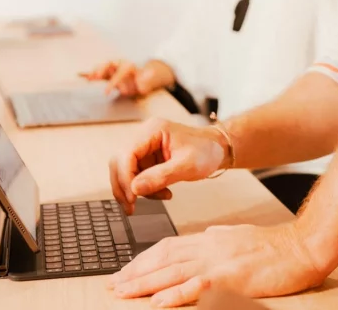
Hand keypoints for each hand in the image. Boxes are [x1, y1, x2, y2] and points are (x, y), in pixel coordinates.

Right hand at [82, 59, 160, 97]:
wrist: (142, 80)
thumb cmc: (143, 82)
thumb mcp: (147, 83)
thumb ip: (146, 80)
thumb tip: (146, 77)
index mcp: (128, 65)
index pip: (120, 72)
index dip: (113, 82)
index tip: (107, 91)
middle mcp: (119, 65)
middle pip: (108, 63)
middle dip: (101, 70)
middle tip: (96, 77)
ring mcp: (112, 69)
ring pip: (102, 67)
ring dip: (94, 71)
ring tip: (88, 79)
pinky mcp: (107, 74)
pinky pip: (97, 72)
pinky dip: (90, 73)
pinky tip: (80, 75)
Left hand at [108, 223, 326, 306]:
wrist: (300, 247)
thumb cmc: (274, 246)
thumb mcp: (239, 235)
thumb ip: (220, 237)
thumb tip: (206, 235)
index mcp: (210, 238)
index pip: (168, 246)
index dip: (143, 258)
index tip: (126, 270)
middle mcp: (209, 246)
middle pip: (163, 258)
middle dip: (135, 272)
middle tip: (113, 284)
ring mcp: (218, 261)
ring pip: (172, 271)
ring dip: (144, 283)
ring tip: (123, 293)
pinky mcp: (230, 277)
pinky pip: (196, 287)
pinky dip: (174, 295)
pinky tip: (158, 302)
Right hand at [109, 118, 227, 213]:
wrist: (217, 149)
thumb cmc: (206, 151)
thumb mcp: (187, 165)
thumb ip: (161, 176)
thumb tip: (135, 189)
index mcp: (153, 130)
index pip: (127, 153)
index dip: (126, 177)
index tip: (133, 198)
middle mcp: (145, 136)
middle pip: (120, 161)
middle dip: (124, 186)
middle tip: (131, 208)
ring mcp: (145, 147)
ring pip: (125, 171)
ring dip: (136, 189)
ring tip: (159, 197)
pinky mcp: (147, 158)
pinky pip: (137, 176)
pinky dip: (145, 188)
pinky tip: (162, 192)